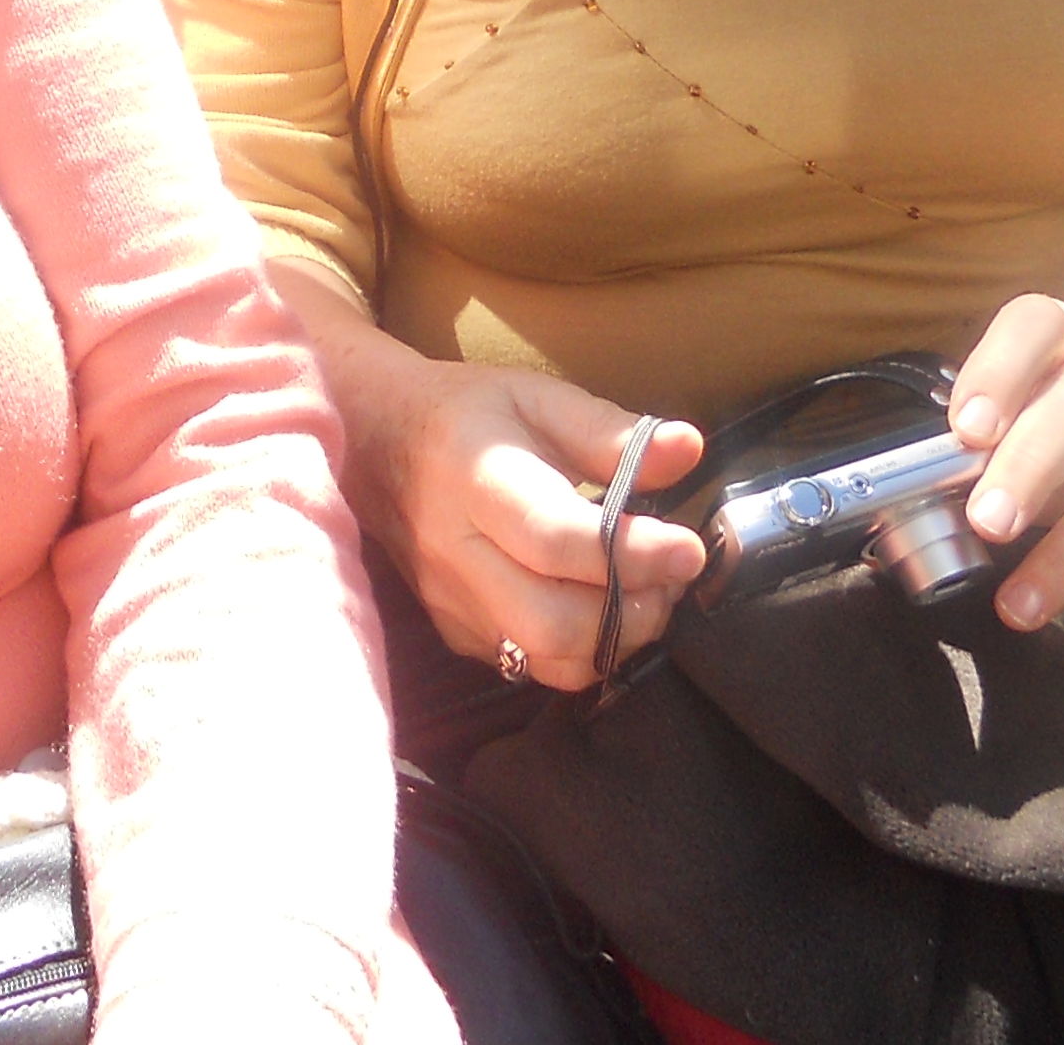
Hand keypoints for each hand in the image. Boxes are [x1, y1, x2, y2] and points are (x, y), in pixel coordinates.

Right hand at [348, 353, 706, 691]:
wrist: (375, 443)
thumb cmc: (469, 414)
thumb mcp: (539, 399)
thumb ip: (612, 433)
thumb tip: (688, 450)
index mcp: (475, 479)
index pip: (555, 538)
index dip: (631, 554)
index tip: (688, 549)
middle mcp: (456, 553)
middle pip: (551, 620)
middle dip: (632, 611)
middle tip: (671, 577)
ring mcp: (452, 603)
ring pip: (545, 658)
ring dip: (615, 641)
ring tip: (646, 596)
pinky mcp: (457, 633)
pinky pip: (530, 665)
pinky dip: (582, 651)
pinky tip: (604, 611)